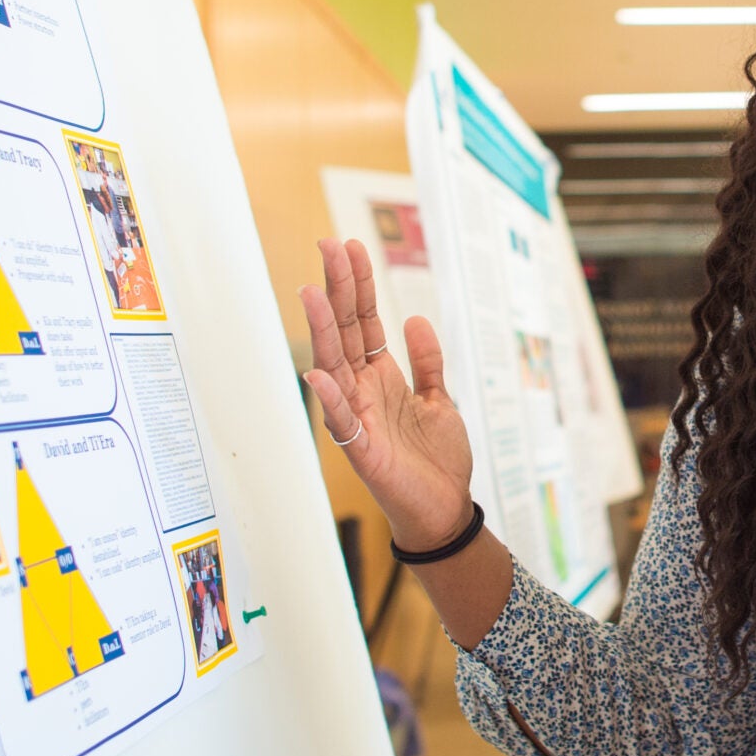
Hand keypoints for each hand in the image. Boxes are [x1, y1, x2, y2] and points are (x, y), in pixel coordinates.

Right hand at [299, 238, 475, 548]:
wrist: (445, 509)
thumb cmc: (437, 459)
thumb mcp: (440, 399)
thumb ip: (428, 361)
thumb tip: (413, 319)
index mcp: (381, 376)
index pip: (362, 322)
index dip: (357, 285)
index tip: (349, 247)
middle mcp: (363, 391)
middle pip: (344, 332)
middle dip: (337, 289)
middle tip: (329, 245)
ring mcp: (358, 418)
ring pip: (334, 365)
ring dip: (321, 329)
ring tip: (311, 291)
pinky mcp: (361, 450)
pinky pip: (342, 420)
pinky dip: (331, 397)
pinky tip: (318, 370)